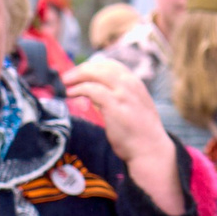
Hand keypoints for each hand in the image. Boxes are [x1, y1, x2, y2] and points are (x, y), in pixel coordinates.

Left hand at [61, 58, 184, 215]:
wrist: (150, 150)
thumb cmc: (140, 133)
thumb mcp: (134, 107)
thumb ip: (119, 97)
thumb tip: (94, 92)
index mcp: (136, 84)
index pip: (112, 65)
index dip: (93, 66)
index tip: (80, 73)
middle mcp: (130, 84)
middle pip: (101, 66)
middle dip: (81, 69)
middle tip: (67, 77)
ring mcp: (123, 94)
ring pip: (95, 74)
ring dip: (77, 76)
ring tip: (66, 84)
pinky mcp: (114, 105)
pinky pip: (91, 89)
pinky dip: (79, 88)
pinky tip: (71, 94)